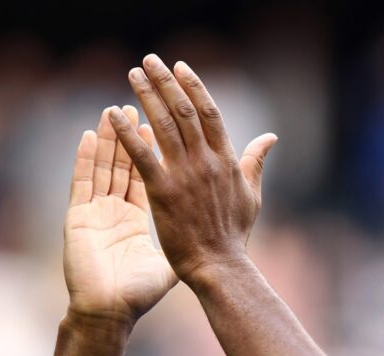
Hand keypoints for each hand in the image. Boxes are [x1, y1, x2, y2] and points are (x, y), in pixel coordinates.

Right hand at [64, 107, 177, 326]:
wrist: (109, 313)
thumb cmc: (137, 295)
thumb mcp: (167, 267)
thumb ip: (187, 247)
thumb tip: (210, 243)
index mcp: (137, 220)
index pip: (148, 176)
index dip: (155, 151)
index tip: (164, 126)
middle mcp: (116, 211)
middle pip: (126, 164)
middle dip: (135, 135)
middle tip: (144, 104)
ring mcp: (96, 212)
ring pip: (104, 167)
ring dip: (112, 138)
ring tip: (119, 109)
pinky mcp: (79, 217)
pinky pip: (83, 181)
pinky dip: (86, 158)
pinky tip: (91, 135)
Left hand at [106, 54, 277, 287]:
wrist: (220, 266)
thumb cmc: (234, 235)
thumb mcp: (252, 194)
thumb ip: (255, 162)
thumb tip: (270, 138)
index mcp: (227, 160)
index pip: (209, 113)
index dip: (194, 86)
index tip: (180, 67)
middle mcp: (206, 162)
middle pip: (184, 111)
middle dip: (166, 82)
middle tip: (149, 60)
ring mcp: (185, 176)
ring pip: (163, 125)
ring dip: (146, 95)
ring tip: (132, 74)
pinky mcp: (163, 192)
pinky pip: (142, 155)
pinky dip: (127, 133)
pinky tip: (113, 114)